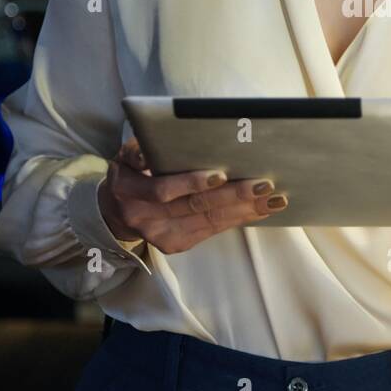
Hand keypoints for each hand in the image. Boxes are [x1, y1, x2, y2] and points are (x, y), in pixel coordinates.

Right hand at [97, 136, 287, 254]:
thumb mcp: (128, 153)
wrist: (116, 208)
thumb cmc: (132, 170)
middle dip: (232, 195)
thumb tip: (159, 146)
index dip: (192, 183)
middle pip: (193, 207)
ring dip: (244, 210)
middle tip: (264, 184)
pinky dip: (238, 218)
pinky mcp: (174, 244)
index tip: (221, 174)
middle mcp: (142, 217)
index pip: (163, 190)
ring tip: (273, 198)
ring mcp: (159, 235)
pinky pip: (211, 231)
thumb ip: (142, 148)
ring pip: (208, 222)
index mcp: (128, 189)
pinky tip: (260, 209)